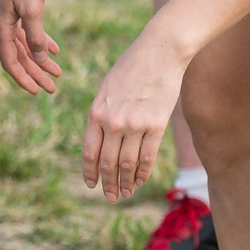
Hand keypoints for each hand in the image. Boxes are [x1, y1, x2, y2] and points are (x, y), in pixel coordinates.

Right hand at [0, 0, 61, 95]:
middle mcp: (1, 24)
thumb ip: (36, 37)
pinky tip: (55, 50)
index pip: (10, 61)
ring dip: (40, 59)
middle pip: (19, 56)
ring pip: (25, 45)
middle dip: (36, 73)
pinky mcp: (16, 7)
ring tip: (58, 72)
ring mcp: (8, 16)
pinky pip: (28, 31)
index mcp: (0, 27)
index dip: (24, 78)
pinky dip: (41, 41)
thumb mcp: (33, 9)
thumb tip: (39, 59)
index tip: (38, 92)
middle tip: (53, 88)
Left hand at [81, 28, 187, 200]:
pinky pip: (147, 157)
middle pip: (107, 163)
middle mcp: (113, 123)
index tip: (91, 185)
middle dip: (108, 183)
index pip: (89, 152)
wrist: (159, 52)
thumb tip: (101, 137)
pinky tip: (140, 181)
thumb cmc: (132, 67)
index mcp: (96, 112)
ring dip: (126, 182)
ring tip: (125, 193)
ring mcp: (134, 125)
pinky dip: (143, 173)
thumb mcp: (106, 88)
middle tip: (110, 197)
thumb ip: (102, 113)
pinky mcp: (156, 125)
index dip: (90, 172)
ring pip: (128, 164)